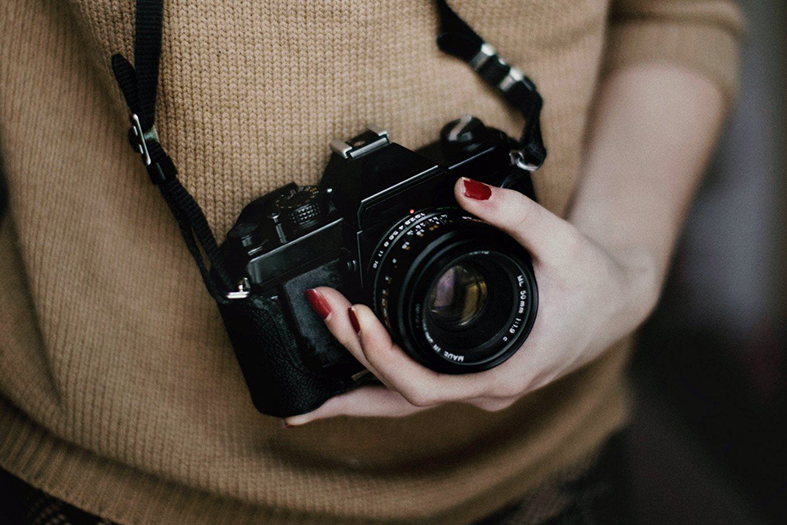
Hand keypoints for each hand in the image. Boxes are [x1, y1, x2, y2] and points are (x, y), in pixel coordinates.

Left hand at [286, 178, 659, 425]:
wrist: (614, 302)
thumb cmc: (594, 283)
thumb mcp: (564, 241)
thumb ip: (516, 213)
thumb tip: (466, 190)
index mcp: (507, 370)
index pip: (427, 386)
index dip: (383, 358)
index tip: (355, 317)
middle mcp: (486, 389)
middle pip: (403, 400)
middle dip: (352, 365)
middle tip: (321, 312)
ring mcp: (477, 387)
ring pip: (405, 405)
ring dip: (356, 391)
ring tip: (305, 395)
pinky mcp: (470, 375)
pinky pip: (416, 390)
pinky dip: (377, 385)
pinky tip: (347, 379)